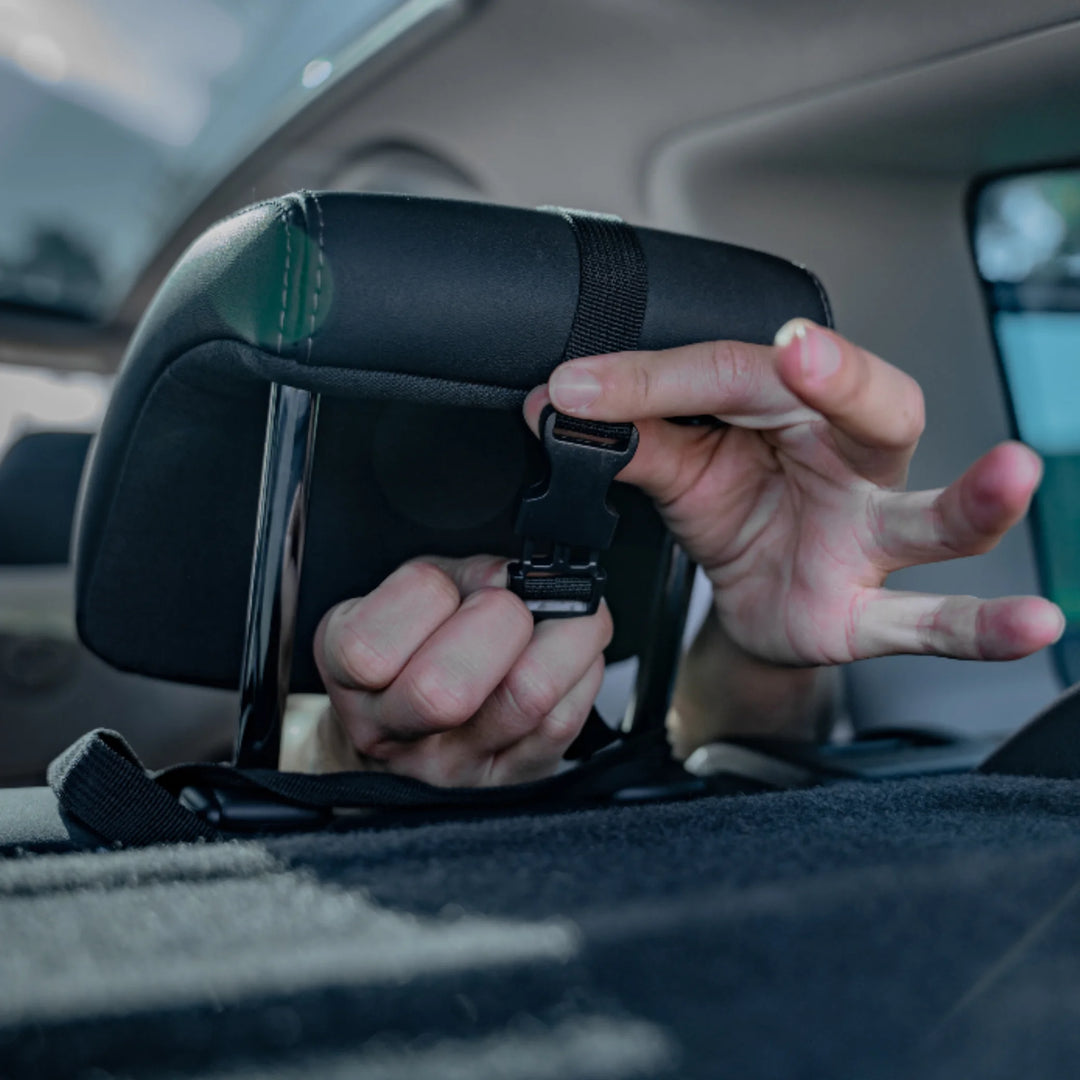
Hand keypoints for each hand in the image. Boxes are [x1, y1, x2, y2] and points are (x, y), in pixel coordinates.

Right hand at [309, 555, 610, 784]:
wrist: (405, 746)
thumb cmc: (411, 651)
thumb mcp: (403, 598)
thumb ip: (453, 577)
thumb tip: (514, 578)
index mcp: (350, 675)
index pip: (371, 646)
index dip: (426, 597)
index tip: (444, 590)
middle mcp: (394, 734)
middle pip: (447, 691)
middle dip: (498, 620)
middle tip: (508, 608)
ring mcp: (454, 768)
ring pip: (525, 698)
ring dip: (560, 638)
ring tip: (555, 620)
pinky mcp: (514, 781)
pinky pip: (565, 718)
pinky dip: (581, 669)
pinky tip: (566, 658)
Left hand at [526, 320, 1063, 668]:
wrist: (751, 590)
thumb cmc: (735, 507)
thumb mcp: (677, 465)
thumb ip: (632, 433)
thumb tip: (561, 402)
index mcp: (793, 411)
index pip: (732, 379)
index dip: (655, 381)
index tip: (579, 385)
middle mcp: (847, 462)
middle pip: (867, 408)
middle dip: (840, 380)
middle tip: (802, 355)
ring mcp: (868, 537)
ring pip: (929, 514)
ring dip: (972, 499)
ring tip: (1012, 475)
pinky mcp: (870, 609)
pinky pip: (930, 618)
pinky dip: (980, 627)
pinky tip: (1036, 624)